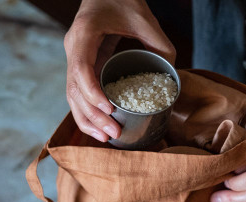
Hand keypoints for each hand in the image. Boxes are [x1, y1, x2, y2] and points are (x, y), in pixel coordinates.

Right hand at [64, 0, 175, 141]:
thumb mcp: (146, 19)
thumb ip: (161, 46)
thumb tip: (172, 79)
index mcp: (84, 34)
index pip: (81, 68)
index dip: (92, 92)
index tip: (109, 110)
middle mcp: (73, 48)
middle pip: (74, 89)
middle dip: (92, 115)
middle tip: (113, 134)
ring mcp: (74, 57)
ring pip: (72, 95)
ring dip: (86, 120)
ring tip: (106, 138)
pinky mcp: (82, 65)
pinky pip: (79, 92)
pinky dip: (87, 112)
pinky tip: (99, 128)